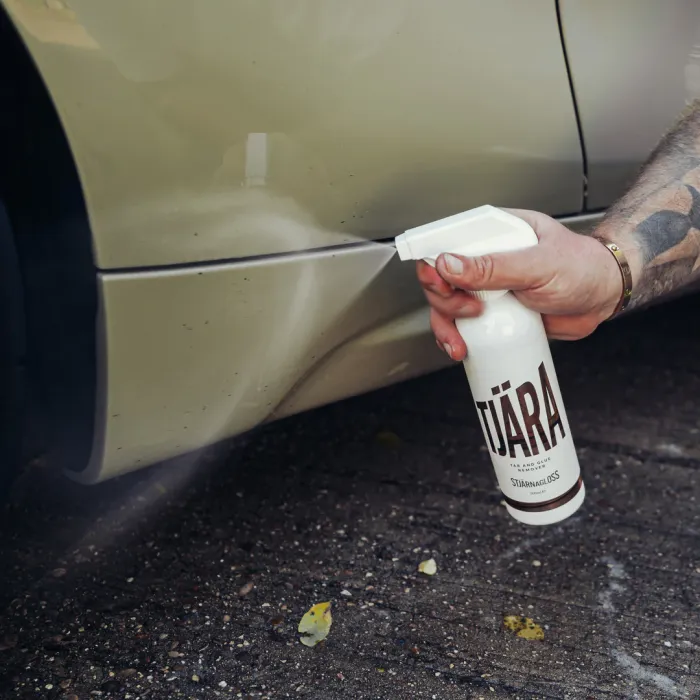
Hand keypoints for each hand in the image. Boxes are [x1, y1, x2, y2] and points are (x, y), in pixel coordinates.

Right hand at [417, 208, 625, 360]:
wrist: (603, 297)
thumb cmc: (581, 268)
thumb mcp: (538, 265)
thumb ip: (494, 266)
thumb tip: (448, 263)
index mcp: (494, 233)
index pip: (448, 240)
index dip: (434, 261)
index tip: (440, 282)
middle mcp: (484, 258)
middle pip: (439, 276)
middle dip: (444, 299)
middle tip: (468, 311)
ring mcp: (486, 287)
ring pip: (446, 304)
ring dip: (445, 324)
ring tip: (461, 340)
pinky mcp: (492, 313)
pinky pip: (462, 325)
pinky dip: (456, 338)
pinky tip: (462, 347)